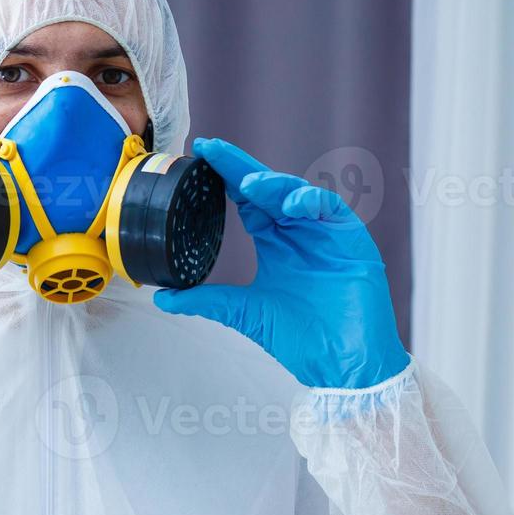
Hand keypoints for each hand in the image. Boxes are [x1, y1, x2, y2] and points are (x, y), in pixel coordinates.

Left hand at [154, 138, 408, 389]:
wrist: (343, 366)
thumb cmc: (303, 340)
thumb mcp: (245, 314)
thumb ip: (207, 301)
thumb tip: (163, 297)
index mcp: (276, 244)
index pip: (248, 202)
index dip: (225, 179)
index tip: (198, 157)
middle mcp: (299, 232)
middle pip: (267, 189)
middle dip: (239, 167)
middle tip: (211, 148)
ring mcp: (324, 233)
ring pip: (295, 193)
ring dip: (272, 184)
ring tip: (247, 184)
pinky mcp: (350, 239)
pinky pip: (328, 208)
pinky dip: (308, 202)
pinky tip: (289, 205)